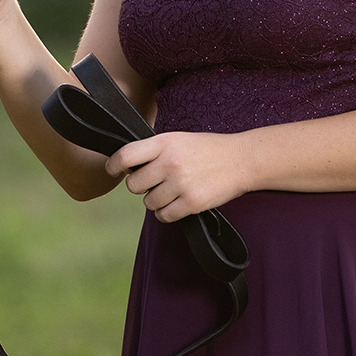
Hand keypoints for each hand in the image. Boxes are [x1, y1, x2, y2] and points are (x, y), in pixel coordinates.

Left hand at [108, 131, 254, 220]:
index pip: (125, 156)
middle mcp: (170, 163)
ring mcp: (181, 184)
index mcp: (164, 142)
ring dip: (156, 200)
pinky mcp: (192, 203)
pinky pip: (164, 216)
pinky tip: (176, 203)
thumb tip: (127, 167)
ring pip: (148, 202)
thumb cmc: (207, 149)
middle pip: (133, 185)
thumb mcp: (178, 139)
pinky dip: (166, 213)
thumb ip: (153, 150)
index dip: (114, 165)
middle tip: (154, 181)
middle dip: (140, 186)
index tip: (113, 170)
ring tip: (171, 190)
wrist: (241, 160)